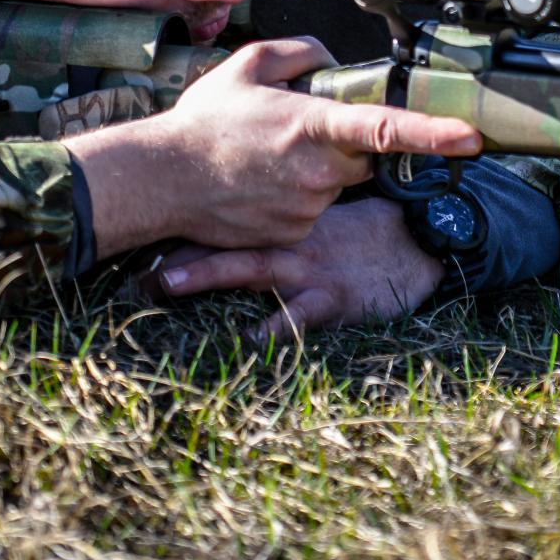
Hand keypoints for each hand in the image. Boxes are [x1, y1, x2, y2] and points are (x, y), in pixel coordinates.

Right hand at [67, 37, 480, 257]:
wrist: (161, 181)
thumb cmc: (203, 122)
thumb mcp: (247, 66)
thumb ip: (299, 53)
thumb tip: (331, 61)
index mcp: (313, 125)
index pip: (386, 128)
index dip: (434, 132)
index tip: (472, 137)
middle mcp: (318, 171)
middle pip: (364, 157)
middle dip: (344, 143)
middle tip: (294, 130)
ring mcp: (308, 207)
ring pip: (337, 185)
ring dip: (316, 171)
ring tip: (264, 159)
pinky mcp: (295, 234)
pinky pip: (313, 211)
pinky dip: (295, 197)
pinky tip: (258, 185)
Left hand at [147, 197, 446, 343]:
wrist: (428, 242)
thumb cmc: (374, 236)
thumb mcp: (326, 220)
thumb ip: (286, 219)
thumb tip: (238, 216)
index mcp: (287, 223)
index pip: (230, 217)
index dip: (185, 221)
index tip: (139, 223)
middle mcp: (291, 241)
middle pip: (226, 239)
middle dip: (178, 249)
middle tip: (132, 256)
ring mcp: (310, 268)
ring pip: (251, 267)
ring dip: (206, 273)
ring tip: (165, 282)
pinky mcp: (335, 296)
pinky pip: (300, 315)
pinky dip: (276, 328)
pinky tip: (251, 342)